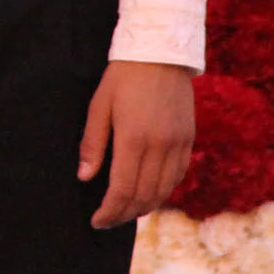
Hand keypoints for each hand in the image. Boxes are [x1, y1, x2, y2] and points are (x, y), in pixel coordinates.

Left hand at [79, 60, 195, 228]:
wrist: (161, 52)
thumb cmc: (123, 76)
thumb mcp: (99, 105)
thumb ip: (93, 143)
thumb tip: (84, 177)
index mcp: (134, 138)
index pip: (123, 189)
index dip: (109, 211)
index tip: (97, 221)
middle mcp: (160, 146)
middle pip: (144, 196)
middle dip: (124, 214)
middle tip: (108, 221)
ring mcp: (178, 144)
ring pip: (164, 191)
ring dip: (145, 207)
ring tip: (126, 211)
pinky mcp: (188, 139)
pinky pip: (178, 176)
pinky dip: (163, 191)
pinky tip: (150, 193)